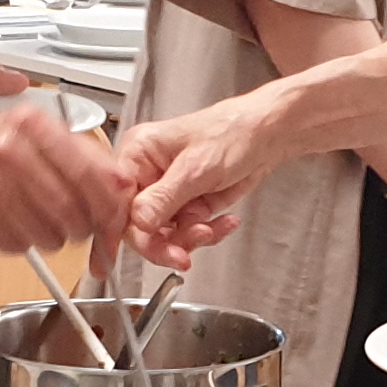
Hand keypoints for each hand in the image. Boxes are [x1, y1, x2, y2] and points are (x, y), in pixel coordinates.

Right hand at [0, 105, 129, 252]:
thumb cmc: (4, 147)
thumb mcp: (47, 137)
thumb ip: (92, 158)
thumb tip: (124, 186)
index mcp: (32, 124)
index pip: (86, 174)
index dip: (109, 204)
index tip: (116, 218)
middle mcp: (6, 150)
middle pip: (69, 210)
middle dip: (85, 227)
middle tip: (83, 225)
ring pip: (47, 235)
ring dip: (57, 238)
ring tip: (49, 222)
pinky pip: (19, 245)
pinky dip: (27, 242)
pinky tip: (21, 223)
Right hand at [118, 99, 282, 263]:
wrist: (267, 135)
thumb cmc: (233, 132)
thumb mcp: (196, 168)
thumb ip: (164, 198)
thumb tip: (138, 223)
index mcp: (139, 153)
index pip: (119, 200)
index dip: (125, 231)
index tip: (131, 254)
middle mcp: (148, 173)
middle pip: (139, 223)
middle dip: (164, 241)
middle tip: (182, 255)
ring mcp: (167, 191)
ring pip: (164, 233)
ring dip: (189, 238)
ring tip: (210, 229)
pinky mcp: (186, 203)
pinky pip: (187, 231)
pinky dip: (207, 232)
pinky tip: (224, 223)